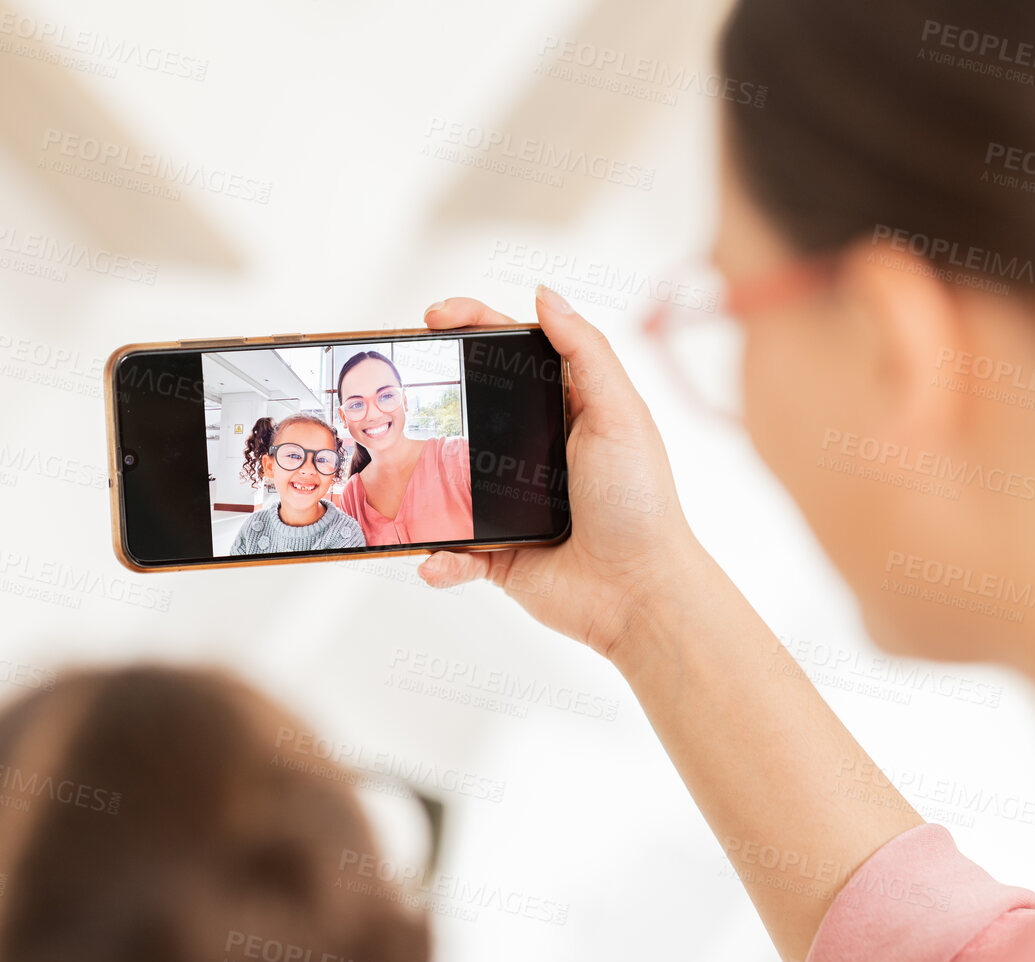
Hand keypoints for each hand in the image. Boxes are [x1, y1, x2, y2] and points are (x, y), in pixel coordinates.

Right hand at [418, 285, 708, 659]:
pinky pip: (451, 550)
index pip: (513, 355)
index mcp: (565, 411)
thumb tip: (545, 294)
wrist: (639, 594)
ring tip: (394, 472)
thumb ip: (586, 352)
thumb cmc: (640, 504)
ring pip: (447, 482)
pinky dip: (439, 557)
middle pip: (470, 409)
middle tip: (398, 381)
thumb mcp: (620, 415)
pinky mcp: (497, 553)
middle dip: (430, 398)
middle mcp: (534, 452)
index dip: (474, 326)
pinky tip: (436, 557)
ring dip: (419, 482)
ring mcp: (510, 504)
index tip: (435, 314)